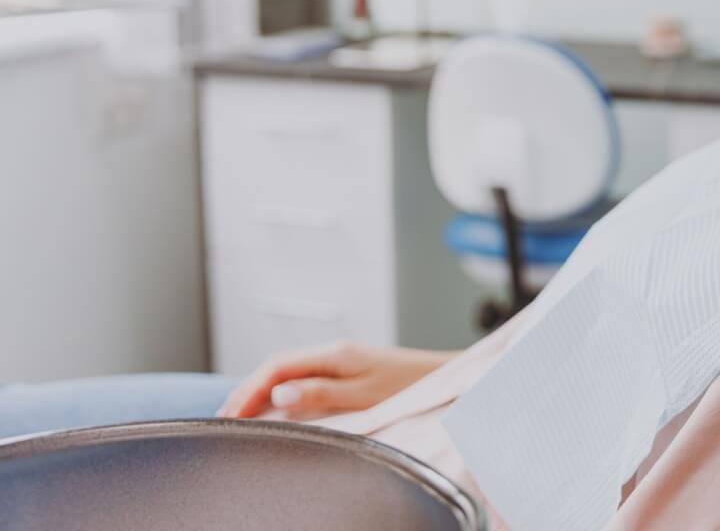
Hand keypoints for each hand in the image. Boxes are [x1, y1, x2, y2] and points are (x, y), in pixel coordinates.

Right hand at [217, 341, 456, 418]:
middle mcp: (333, 353)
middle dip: (247, 392)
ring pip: (289, 374)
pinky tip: (275, 411)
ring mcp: (340, 361)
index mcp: (334, 354)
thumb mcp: (364, 394)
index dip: (248, 390)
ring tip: (241, 418)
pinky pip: (304, 380)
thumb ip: (321, 394)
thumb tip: (278, 396)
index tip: (228, 414)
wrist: (442, 377)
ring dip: (263, 394)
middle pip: (277, 369)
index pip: (277, 367)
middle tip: (224, 420)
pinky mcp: (348, 372)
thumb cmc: (409, 386)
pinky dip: (282, 395)